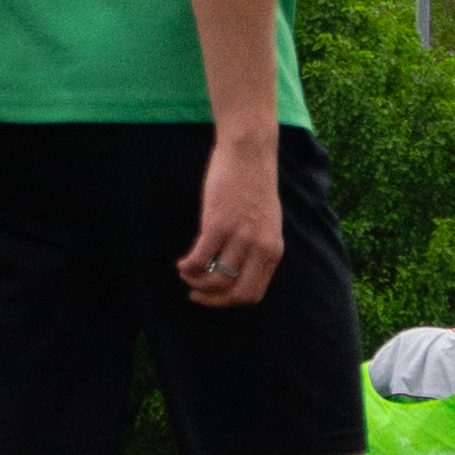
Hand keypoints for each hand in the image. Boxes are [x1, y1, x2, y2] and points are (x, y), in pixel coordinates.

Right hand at [178, 129, 282, 305]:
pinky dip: (188, 267)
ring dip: (196, 282)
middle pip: (237, 294)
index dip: (229, 301)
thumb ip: (255, 247)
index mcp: (272, 251)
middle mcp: (260, 248)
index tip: (213, 296)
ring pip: (216, 279)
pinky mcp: (218, 224)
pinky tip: (182, 263)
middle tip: (195, 293)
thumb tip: (233, 269)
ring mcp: (240, 237)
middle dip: (213, 299)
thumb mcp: (266, 223)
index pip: (253, 293)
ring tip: (186, 273)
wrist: (249, 153)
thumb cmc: (253, 186)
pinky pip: (200, 259)